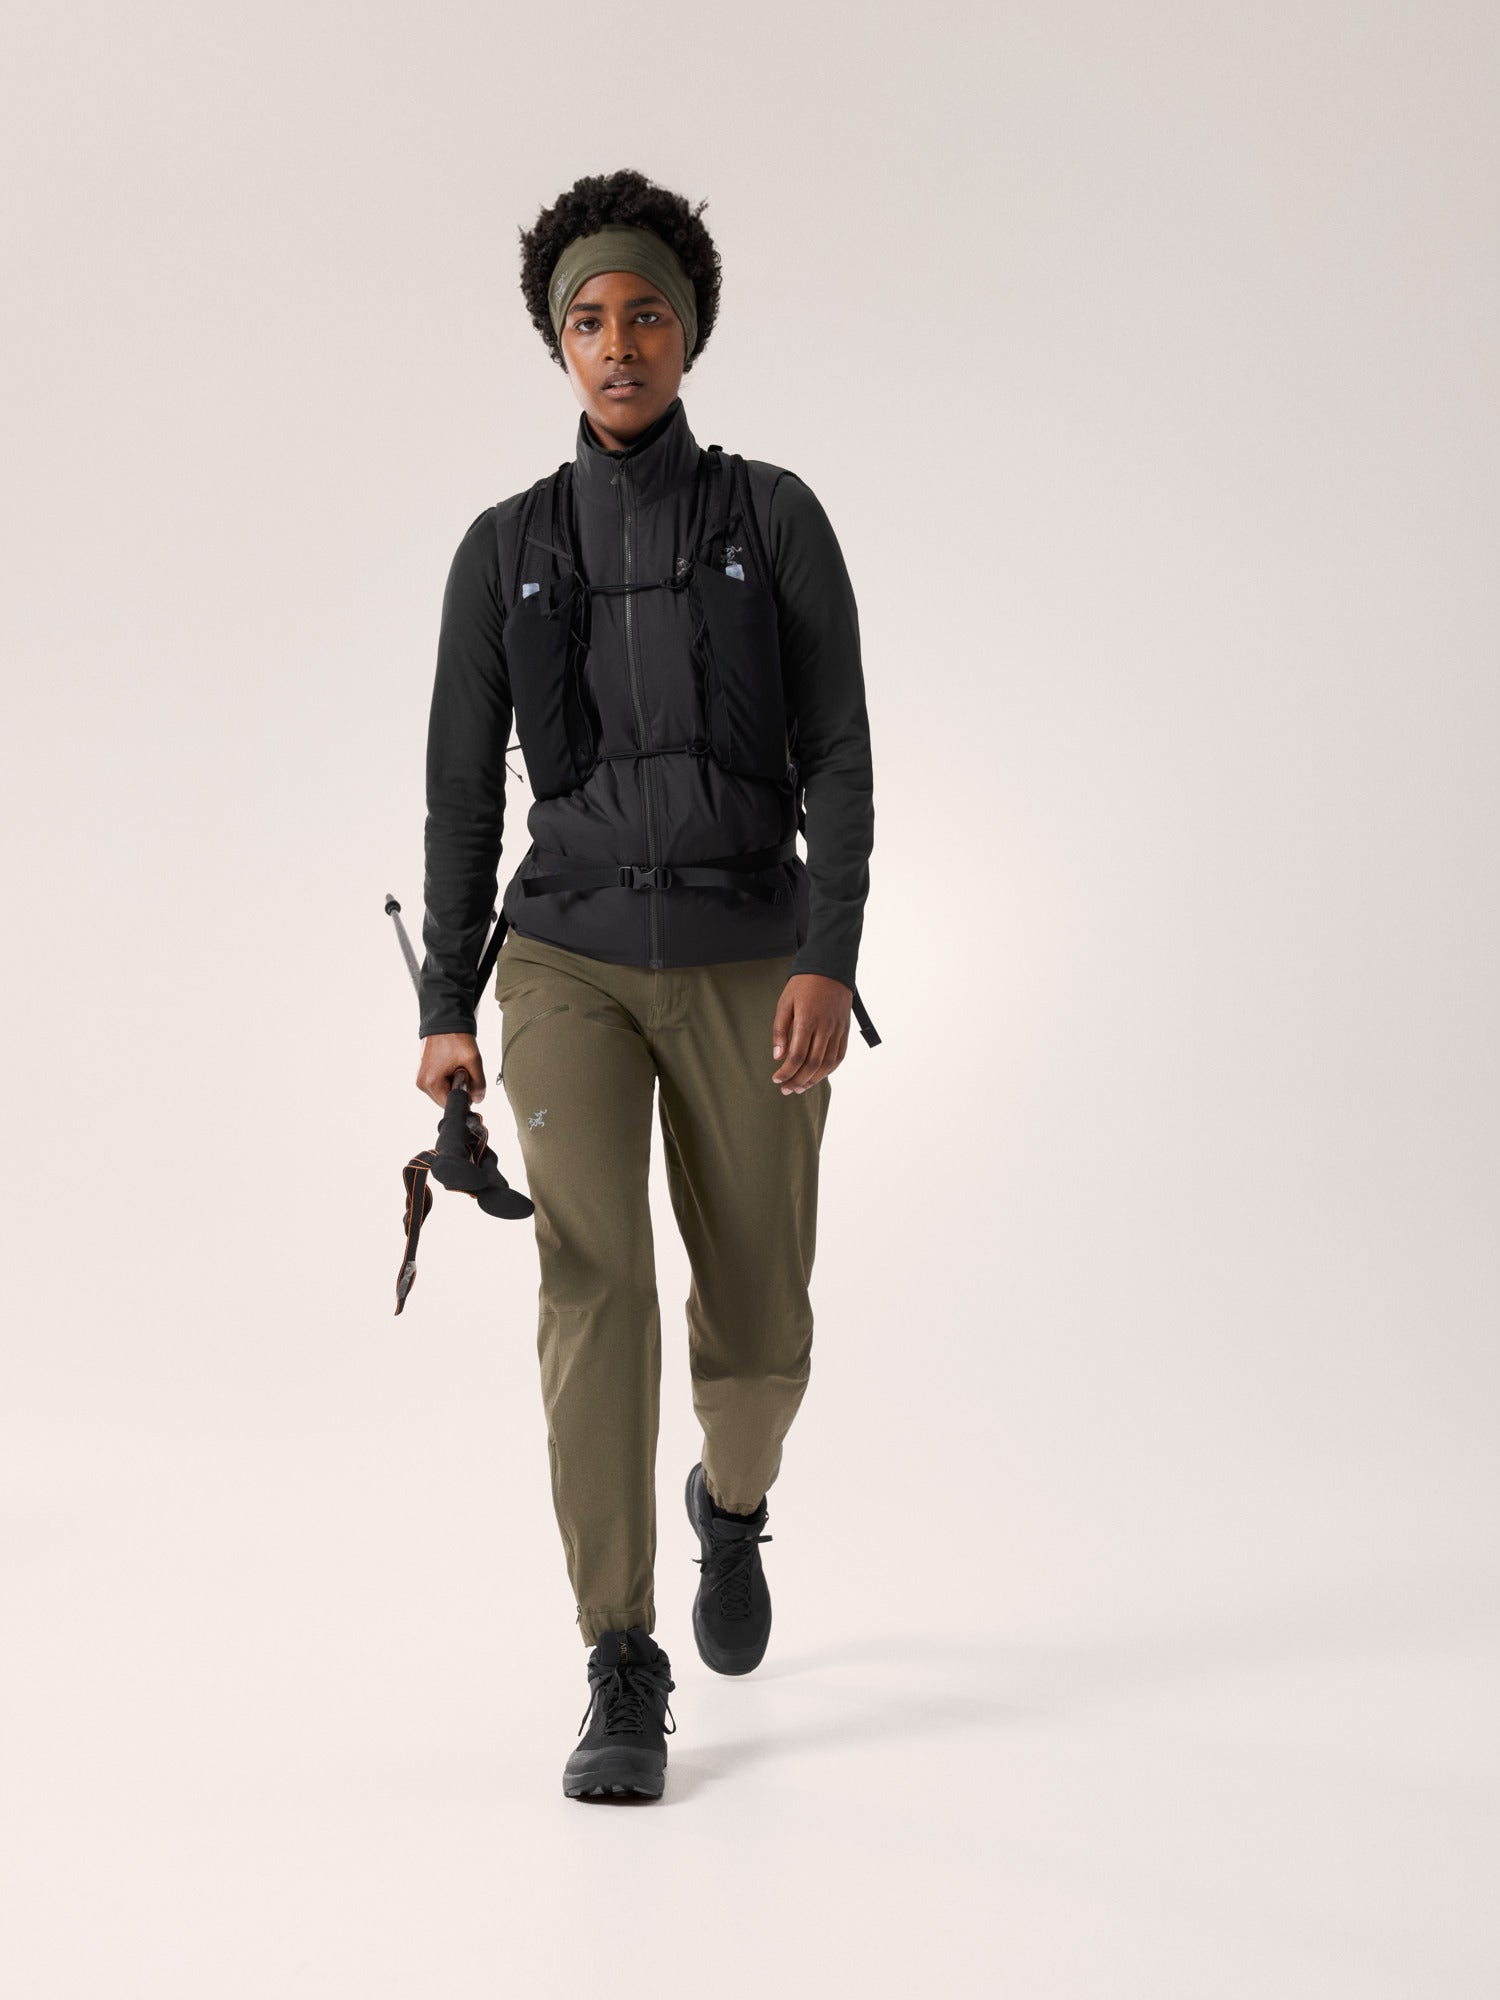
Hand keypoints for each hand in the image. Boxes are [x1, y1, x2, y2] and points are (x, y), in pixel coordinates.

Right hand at [417, 1033, 486, 1107]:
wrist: (444, 1021)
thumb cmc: (455, 1037)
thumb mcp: (473, 1060)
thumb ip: (479, 1083)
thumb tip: (478, 1099)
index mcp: (431, 1082)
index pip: (451, 1104)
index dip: (464, 1097)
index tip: (469, 1082)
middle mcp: (422, 1083)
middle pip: (446, 1099)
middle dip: (458, 1089)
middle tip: (462, 1069)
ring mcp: (421, 1078)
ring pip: (443, 1092)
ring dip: (453, 1083)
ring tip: (456, 1064)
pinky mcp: (423, 1073)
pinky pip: (439, 1083)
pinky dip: (448, 1078)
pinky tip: (450, 1064)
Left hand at [771, 974, 850, 1093]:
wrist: (830, 966)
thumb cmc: (804, 984)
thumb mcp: (785, 1002)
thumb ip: (780, 1030)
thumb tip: (778, 1056)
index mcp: (807, 1020)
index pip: (797, 1055)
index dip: (786, 1071)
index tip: (776, 1079)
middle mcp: (825, 1027)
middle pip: (812, 1064)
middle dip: (798, 1080)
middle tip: (786, 1089)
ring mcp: (838, 1029)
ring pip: (828, 1063)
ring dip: (814, 1079)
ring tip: (800, 1087)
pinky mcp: (845, 1029)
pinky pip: (839, 1055)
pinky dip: (829, 1069)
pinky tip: (818, 1075)